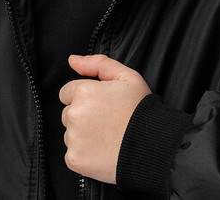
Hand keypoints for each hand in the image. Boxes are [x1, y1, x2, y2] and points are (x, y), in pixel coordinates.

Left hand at [59, 54, 151, 183]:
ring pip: (70, 133)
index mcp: (85, 92)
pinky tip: (102, 149)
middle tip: (106, 120)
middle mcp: (75, 114)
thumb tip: (74, 60)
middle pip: (68, 112)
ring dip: (82, 134)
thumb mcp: (127, 77)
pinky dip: (84, 153)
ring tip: (106, 135)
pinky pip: (72, 153)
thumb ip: (98, 63)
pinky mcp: (74, 159)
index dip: (85, 97)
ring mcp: (74, 139)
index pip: (67, 92)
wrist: (151, 148)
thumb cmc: (140, 112)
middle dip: (82, 115)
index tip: (100, 104)